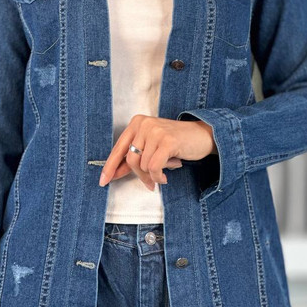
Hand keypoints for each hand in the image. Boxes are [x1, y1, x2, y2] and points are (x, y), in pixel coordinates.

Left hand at [99, 114, 216, 190]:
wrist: (203, 136)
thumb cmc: (176, 143)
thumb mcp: (152, 147)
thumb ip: (135, 157)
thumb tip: (115, 173)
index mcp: (137, 123)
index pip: (119, 148)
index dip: (110, 166)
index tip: (103, 181)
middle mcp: (144, 124)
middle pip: (131, 159)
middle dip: (139, 176)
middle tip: (149, 184)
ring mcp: (156, 131)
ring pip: (143, 165)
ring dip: (153, 176)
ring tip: (164, 172)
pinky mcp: (167, 141)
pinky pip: (154, 167)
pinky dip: (158, 176)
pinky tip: (165, 176)